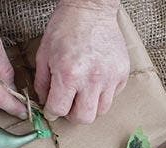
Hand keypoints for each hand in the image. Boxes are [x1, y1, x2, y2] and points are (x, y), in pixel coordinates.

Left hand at [35, 0, 128, 123]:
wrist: (91, 8)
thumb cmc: (66, 27)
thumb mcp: (44, 53)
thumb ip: (43, 82)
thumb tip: (46, 102)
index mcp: (68, 74)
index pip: (59, 110)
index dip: (52, 112)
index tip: (52, 109)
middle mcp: (91, 80)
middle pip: (84, 118)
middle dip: (73, 115)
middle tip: (69, 105)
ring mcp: (110, 78)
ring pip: (101, 111)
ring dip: (90, 106)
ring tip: (83, 93)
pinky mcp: (122, 74)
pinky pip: (113, 96)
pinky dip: (103, 93)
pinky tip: (96, 80)